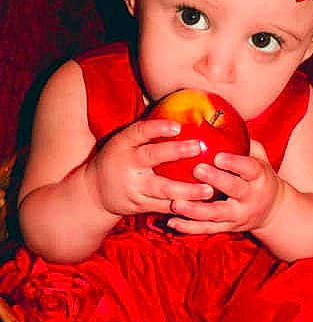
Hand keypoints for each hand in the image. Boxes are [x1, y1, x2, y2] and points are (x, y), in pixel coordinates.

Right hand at [87, 118, 214, 216]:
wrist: (94, 193)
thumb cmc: (119, 160)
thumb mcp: (125, 143)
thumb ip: (147, 134)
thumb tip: (184, 114)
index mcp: (122, 144)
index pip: (139, 131)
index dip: (158, 128)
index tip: (178, 125)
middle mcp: (126, 165)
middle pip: (151, 157)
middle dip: (175, 152)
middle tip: (198, 147)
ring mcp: (133, 187)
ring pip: (162, 189)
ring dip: (188, 190)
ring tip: (209, 189)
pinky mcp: (139, 205)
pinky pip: (163, 206)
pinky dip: (183, 206)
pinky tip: (201, 205)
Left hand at [166, 140, 281, 235]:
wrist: (273, 212)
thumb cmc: (260, 178)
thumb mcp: (260, 159)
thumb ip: (245, 142)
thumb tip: (224, 116)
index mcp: (260, 178)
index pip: (250, 169)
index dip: (235, 163)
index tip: (219, 156)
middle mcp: (250, 198)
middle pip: (234, 190)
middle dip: (216, 181)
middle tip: (196, 170)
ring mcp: (238, 215)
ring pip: (216, 214)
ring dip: (195, 210)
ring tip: (176, 202)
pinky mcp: (228, 228)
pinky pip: (207, 229)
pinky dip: (189, 227)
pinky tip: (171, 221)